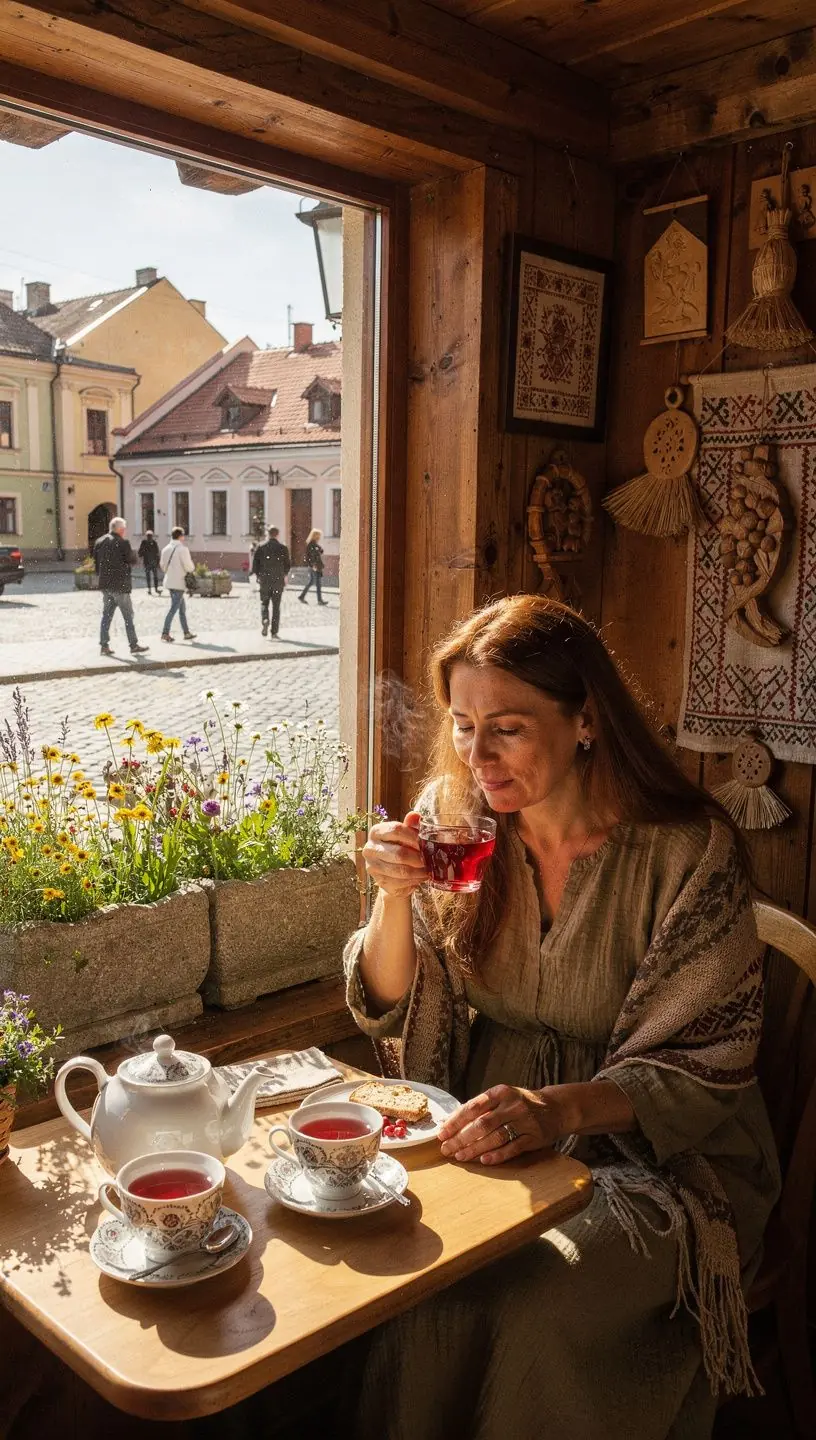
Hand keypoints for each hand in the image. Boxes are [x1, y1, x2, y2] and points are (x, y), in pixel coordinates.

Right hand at [362, 810, 426, 897]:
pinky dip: (414, 880)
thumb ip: (410, 825)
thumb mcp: (406, 835)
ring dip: (418, 871)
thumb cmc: (401, 848)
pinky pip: (401, 882)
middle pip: (399, 853)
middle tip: (430, 859)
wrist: (393, 873)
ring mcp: (372, 867)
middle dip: (418, 857)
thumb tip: (416, 815)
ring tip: (428, 869)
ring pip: (401, 870)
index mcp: (376, 832)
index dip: (413, 836)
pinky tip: (421, 877)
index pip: (395, 830)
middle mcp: (370, 848)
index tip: (426, 842)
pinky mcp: (379, 881)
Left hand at [438, 1084, 566, 1164]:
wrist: (556, 1108)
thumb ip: (483, 1108)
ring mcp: (524, 1121)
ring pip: (496, 1137)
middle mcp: (512, 1105)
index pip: (473, 1107)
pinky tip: (484, 1161)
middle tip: (447, 1149)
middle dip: (461, 1138)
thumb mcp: (503, 1098)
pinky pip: (513, 1148)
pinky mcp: (534, 1137)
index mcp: (501, 1092)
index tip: (442, 1133)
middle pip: (482, 1124)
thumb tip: (452, 1123)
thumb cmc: (521, 1104)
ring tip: (460, 1156)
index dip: (456, 1121)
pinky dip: (497, 1155)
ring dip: (475, 1149)